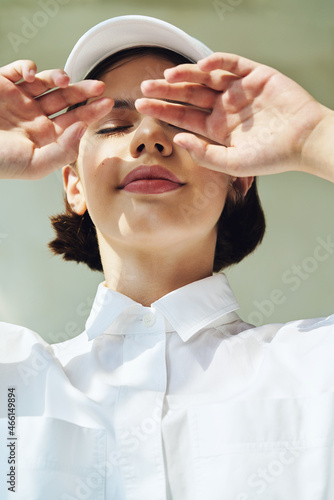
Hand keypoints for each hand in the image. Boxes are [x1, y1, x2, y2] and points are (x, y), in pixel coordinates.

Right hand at [0, 60, 113, 179]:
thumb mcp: (35, 165)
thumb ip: (63, 151)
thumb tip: (83, 129)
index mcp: (45, 137)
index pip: (74, 122)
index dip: (91, 112)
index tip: (107, 104)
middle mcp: (35, 117)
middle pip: (65, 101)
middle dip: (83, 93)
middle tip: (100, 86)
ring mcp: (19, 100)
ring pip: (46, 83)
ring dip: (58, 78)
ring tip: (65, 80)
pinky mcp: (2, 85)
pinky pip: (19, 70)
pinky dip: (28, 68)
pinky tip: (33, 75)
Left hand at [136, 53, 332, 179]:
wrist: (304, 142)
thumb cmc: (271, 157)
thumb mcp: (233, 163)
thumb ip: (204, 154)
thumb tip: (177, 140)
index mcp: (216, 128)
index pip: (183, 116)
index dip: (162, 109)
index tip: (140, 105)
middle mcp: (223, 107)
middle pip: (189, 94)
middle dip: (167, 90)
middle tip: (145, 87)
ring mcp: (238, 90)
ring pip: (205, 76)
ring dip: (186, 74)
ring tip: (167, 76)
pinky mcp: (255, 75)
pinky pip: (231, 63)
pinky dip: (216, 61)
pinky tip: (200, 64)